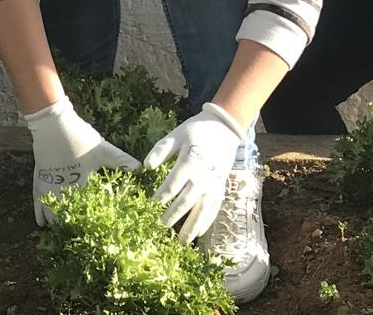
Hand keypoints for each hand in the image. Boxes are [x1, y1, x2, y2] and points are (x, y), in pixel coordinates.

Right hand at [25, 96, 139, 225]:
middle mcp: (64, 189)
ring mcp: (49, 186)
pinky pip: (38, 203)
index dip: (97, 222)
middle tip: (84, 239)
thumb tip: (140, 169)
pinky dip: (40, 214)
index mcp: (81, 183)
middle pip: (69, 215)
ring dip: (59, 223)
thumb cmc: (79, 136)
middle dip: (76, 227)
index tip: (104, 232)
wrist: (52, 124)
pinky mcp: (39, 180)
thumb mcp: (103, 148)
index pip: (90, 209)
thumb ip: (121, 160)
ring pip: (52, 212)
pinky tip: (42, 224)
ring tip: (65, 235)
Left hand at [143, 102, 244, 242]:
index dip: (160, 198)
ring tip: (180, 243)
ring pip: (203, 210)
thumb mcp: (177, 135)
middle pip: (187, 201)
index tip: (148, 207)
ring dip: (192, 227)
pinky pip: (214, 209)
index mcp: (191, 161)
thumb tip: (147, 166)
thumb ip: (161, 150)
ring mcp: (215, 184)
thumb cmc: (196, 131)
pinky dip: (206, 222)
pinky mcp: (221, 188)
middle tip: (158, 228)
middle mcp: (204, 176)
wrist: (225, 130)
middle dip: (172, 216)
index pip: (173, 184)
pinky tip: (198, 234)